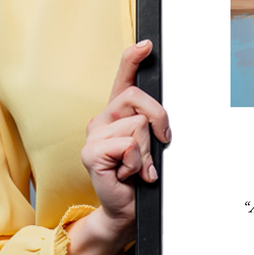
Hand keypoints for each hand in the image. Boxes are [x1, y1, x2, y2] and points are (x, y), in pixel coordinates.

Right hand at [66, 40, 170, 254]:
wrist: (126, 210)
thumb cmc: (140, 177)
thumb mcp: (151, 145)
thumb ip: (152, 125)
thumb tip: (163, 117)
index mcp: (117, 114)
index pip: (123, 78)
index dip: (133, 59)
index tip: (147, 45)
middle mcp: (102, 119)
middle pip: (138, 98)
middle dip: (159, 120)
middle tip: (160, 144)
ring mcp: (93, 135)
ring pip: (138, 125)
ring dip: (147, 151)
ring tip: (139, 167)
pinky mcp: (91, 153)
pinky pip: (128, 145)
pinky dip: (137, 163)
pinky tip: (128, 175)